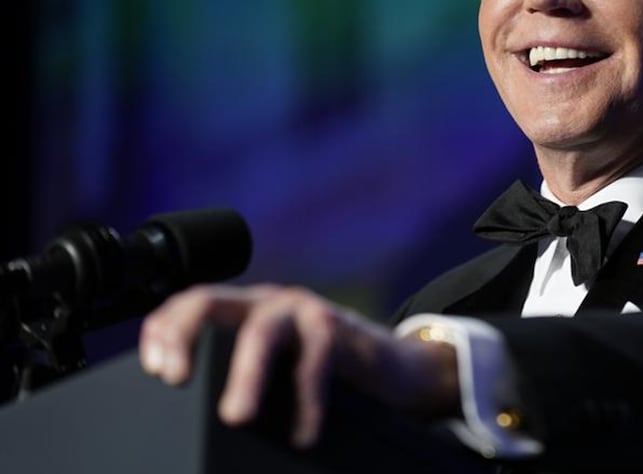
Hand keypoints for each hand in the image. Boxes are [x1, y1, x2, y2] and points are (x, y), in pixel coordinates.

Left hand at [139, 284, 458, 447]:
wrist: (395, 369)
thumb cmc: (325, 376)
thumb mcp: (273, 371)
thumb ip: (238, 376)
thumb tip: (185, 422)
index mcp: (240, 311)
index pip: (188, 305)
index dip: (162, 329)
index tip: (153, 370)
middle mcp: (266, 303)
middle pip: (210, 302)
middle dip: (185, 336)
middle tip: (173, 379)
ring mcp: (302, 311)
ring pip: (262, 333)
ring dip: (245, 376)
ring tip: (235, 416)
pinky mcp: (337, 328)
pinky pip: (316, 362)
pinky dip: (307, 402)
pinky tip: (304, 434)